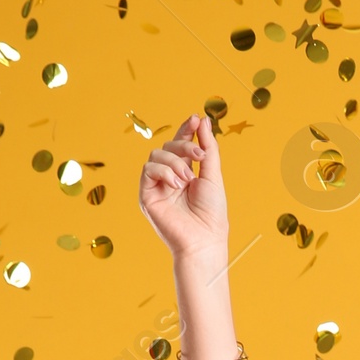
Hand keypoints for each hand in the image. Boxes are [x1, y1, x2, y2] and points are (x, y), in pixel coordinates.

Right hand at [139, 113, 227, 257]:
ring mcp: (157, 186)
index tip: (196, 118)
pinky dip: (163, 171)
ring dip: (175, 161)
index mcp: (185, 172)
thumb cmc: (212, 214)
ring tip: (188, 179)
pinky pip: (148, 169)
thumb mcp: (213, 176)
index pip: (181, 143)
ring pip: (157, 154)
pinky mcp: (147, 195)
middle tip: (200, 156)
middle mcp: (169, 177)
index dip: (186, 129)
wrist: (204, 241)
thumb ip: (208, 149)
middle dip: (185, 145)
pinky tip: (177, 184)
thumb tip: (203, 120)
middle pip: (169, 145)